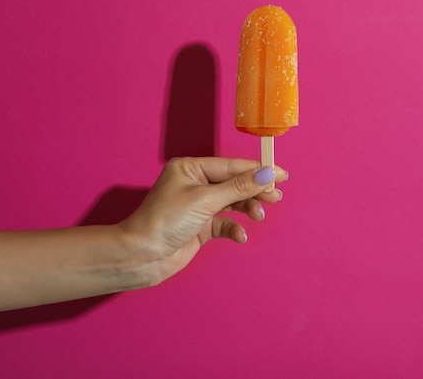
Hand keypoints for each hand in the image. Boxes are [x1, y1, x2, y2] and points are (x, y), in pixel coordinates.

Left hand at [118, 157, 287, 282]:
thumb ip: (240, 187)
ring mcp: (198, 206)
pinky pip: (225, 223)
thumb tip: (267, 173)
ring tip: (258, 216)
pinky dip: (234, 228)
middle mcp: (195, 184)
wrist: (142, 256)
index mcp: (191, 168)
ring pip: (232, 202)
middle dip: (255, 190)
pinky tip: (240, 235)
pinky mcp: (200, 226)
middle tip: (275, 197)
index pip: (231, 166)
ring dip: (247, 208)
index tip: (280, 174)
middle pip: (235, 183)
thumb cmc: (165, 221)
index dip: (257, 170)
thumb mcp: (206, 200)